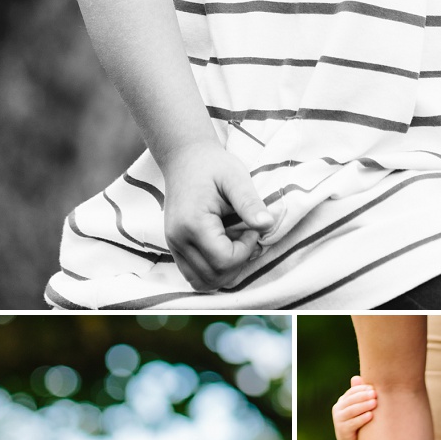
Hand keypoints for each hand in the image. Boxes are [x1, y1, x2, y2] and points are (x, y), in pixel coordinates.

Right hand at [161, 140, 276, 292]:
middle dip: (238, 262)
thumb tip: (268, 225)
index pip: (224, 260)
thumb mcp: (235, 178)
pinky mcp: (174, 247)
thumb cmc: (212, 165)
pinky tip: (223, 248)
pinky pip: (194, 275)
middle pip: (214, 276)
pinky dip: (213, 270)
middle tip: (245, 235)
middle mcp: (178, 239)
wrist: (184, 157)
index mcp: (192, 223)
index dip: (245, 250)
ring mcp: (173, 245)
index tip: (252, 228)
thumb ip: (250, 202)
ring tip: (235, 243)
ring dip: (225, 270)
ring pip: (202, 282)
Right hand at [332, 377, 377, 439]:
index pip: (352, 392)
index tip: (374, 388)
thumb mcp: (362, 409)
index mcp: (342, 402)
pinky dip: (361, 419)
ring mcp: (338, 421)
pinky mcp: (341, 432)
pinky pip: (351, 424)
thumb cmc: (364, 425)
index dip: (363, 389)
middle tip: (375, 394)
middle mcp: (338, 410)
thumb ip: (360, 395)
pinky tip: (370, 416)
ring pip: (350, 411)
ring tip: (374, 403)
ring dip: (363, 406)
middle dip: (363, 396)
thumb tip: (356, 377)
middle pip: (351, 400)